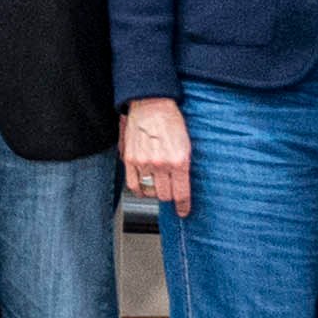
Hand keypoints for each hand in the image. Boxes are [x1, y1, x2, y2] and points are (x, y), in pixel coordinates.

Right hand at [122, 97, 192, 214]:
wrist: (151, 105)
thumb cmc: (170, 121)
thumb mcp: (186, 144)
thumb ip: (184, 166)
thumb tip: (182, 186)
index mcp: (179, 160)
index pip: (182, 193)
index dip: (183, 206)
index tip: (183, 211)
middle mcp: (161, 164)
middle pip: (165, 196)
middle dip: (169, 195)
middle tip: (170, 191)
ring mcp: (144, 162)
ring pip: (149, 192)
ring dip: (154, 192)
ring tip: (157, 185)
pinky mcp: (130, 160)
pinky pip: (133, 185)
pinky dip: (139, 189)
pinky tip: (143, 186)